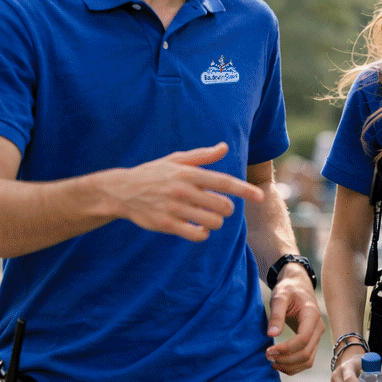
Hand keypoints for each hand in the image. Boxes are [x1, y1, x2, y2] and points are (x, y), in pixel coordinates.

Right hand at [106, 143, 264, 240]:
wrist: (120, 191)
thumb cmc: (153, 173)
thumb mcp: (176, 159)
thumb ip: (202, 156)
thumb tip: (224, 147)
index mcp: (188, 173)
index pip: (224, 182)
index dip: (244, 190)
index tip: (260, 197)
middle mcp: (183, 190)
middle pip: (222, 206)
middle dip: (227, 209)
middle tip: (220, 208)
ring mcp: (174, 208)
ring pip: (212, 222)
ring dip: (215, 223)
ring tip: (207, 218)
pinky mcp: (166, 224)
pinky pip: (196, 234)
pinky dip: (202, 234)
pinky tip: (198, 229)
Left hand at [266, 267, 322, 373]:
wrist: (298, 286)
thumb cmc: (289, 289)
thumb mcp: (280, 297)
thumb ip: (276, 315)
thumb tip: (271, 334)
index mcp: (312, 316)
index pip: (303, 339)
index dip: (286, 348)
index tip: (268, 350)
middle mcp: (318, 328)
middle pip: (306, 353)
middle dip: (286, 359)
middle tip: (267, 356)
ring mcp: (317, 336)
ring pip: (308, 360)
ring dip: (290, 366)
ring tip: (272, 362)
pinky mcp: (312, 341)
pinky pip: (307, 359)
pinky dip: (294, 366)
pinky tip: (280, 364)